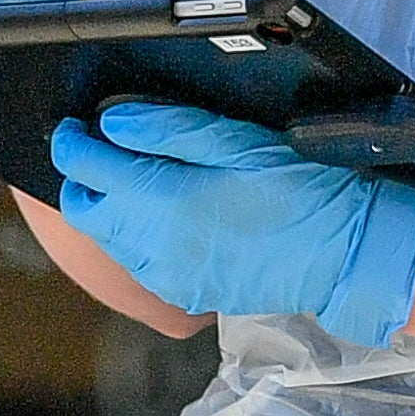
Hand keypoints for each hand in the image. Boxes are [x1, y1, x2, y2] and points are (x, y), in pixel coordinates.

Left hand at [48, 99, 414, 346]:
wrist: (343, 253)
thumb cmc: (298, 189)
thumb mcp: (235, 141)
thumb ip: (165, 128)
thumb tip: (112, 123)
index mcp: (159, 200)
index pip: (83, 166)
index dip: (71, 141)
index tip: (72, 127)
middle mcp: (151, 245)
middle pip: (83, 208)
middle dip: (83, 177)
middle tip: (105, 151)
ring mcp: (164, 275)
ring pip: (107, 237)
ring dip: (110, 207)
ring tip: (142, 179)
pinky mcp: (181, 292)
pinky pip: (137, 261)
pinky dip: (135, 235)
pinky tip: (168, 215)